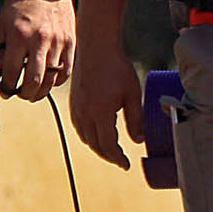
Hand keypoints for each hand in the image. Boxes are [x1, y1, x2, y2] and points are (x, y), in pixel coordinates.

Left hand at [0, 0, 74, 100]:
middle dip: (25, 94)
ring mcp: (58, 42)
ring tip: (35, 92)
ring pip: (51, 78)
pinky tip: (50, 81)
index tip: (5, 90)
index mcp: (19, 35)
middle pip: (34, 81)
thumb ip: (1, 49)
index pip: (13, 72)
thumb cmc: (22, 2)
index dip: (7, 87)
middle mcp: (40, 40)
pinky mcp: (70, 41)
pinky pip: (66, 70)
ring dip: (42, 91)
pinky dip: (57, 81)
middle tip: (20, 94)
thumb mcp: (4, 23)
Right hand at [69, 44, 147, 166]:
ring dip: (97, 147)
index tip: (126, 165)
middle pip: (95, 145)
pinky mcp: (74, 102)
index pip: (108, 145)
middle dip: (108, 155)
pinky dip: (88, 136)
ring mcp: (77, 108)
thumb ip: (135, 119)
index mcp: (100, 113)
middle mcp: (85, 114)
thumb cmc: (117, 67)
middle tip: (120, 160)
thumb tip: (138, 140)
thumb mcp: (132, 94)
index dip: (118, 158)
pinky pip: (79, 127)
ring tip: (110, 150)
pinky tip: (96, 134)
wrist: (96, 47)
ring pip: (85, 137)